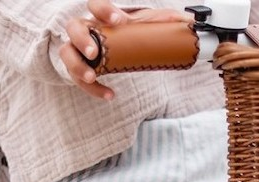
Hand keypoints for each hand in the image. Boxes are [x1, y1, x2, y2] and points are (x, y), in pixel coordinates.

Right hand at [59, 0, 191, 100]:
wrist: (127, 49)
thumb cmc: (134, 33)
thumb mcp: (151, 25)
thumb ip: (168, 21)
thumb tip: (191, 22)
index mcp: (103, 15)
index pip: (96, 4)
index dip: (103, 10)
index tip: (118, 21)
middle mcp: (88, 29)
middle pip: (74, 27)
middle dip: (81, 39)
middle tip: (94, 53)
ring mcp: (81, 49)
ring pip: (67, 53)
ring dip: (77, 66)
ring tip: (91, 77)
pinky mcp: (82, 69)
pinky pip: (78, 79)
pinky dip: (92, 89)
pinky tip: (109, 95)